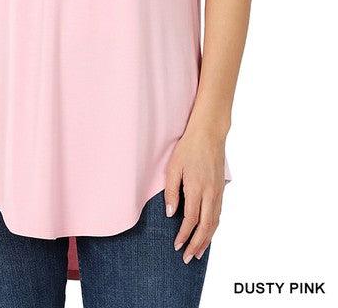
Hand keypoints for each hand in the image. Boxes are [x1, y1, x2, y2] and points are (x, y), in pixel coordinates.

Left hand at [163, 126, 225, 263]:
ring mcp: (218, 192)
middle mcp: (211, 193)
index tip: (176, 246)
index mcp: (197, 188)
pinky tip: (208, 233)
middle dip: (196, 244)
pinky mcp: (221, 189)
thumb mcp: (173, 167)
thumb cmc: (189, 148)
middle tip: (188, 258)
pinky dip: (213, 228)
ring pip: (215, 222)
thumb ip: (171, 191)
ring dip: (207, 240)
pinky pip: (218, 214)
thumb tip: (170, 214)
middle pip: (205, 226)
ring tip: (198, 253)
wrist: (209, 134)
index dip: (183, 235)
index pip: (191, 220)